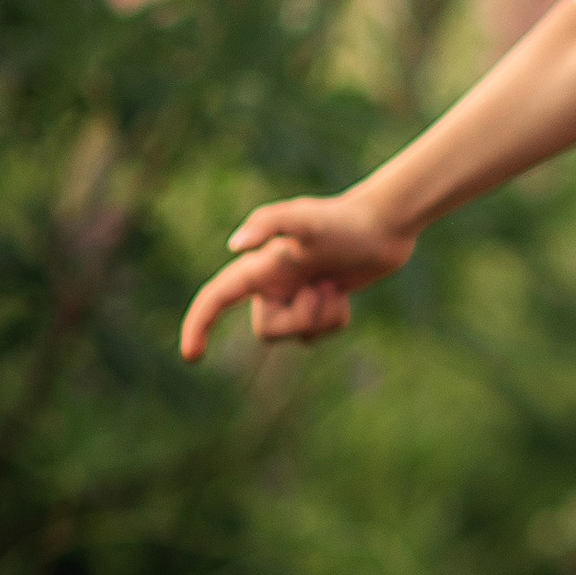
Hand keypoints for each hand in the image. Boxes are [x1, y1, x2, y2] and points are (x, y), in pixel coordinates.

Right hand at [180, 193, 418, 361]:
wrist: (384, 222)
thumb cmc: (343, 219)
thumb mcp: (306, 218)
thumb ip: (267, 223)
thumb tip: (235, 247)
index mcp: (259, 267)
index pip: (216, 298)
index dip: (198, 325)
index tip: (191, 356)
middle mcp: (272, 283)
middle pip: (267, 331)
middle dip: (299, 320)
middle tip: (323, 288)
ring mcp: (295, 293)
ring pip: (296, 335)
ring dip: (321, 318)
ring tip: (335, 286)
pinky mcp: (319, 302)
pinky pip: (316, 334)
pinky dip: (334, 321)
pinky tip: (343, 293)